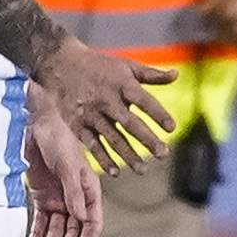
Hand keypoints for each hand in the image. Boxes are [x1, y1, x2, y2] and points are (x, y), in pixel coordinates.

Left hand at [23, 93, 102, 236]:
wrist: (33, 124)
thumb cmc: (57, 138)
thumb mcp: (69, 164)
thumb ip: (74, 191)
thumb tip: (81, 218)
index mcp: (89, 190)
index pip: (92, 222)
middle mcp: (76, 197)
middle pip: (74, 230)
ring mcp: (58, 198)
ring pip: (57, 229)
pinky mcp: (41, 196)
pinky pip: (41, 221)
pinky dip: (38, 235)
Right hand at [34, 37, 176, 174]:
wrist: (60, 64)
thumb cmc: (99, 66)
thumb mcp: (125, 65)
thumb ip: (151, 74)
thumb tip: (176, 74)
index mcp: (121, 84)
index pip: (144, 100)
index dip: (158, 113)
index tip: (172, 127)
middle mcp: (107, 100)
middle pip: (130, 123)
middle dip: (147, 140)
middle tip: (163, 154)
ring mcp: (91, 114)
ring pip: (112, 138)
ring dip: (128, 155)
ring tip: (143, 169)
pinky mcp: (78, 124)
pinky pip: (92, 144)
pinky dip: (103, 159)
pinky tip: (115, 172)